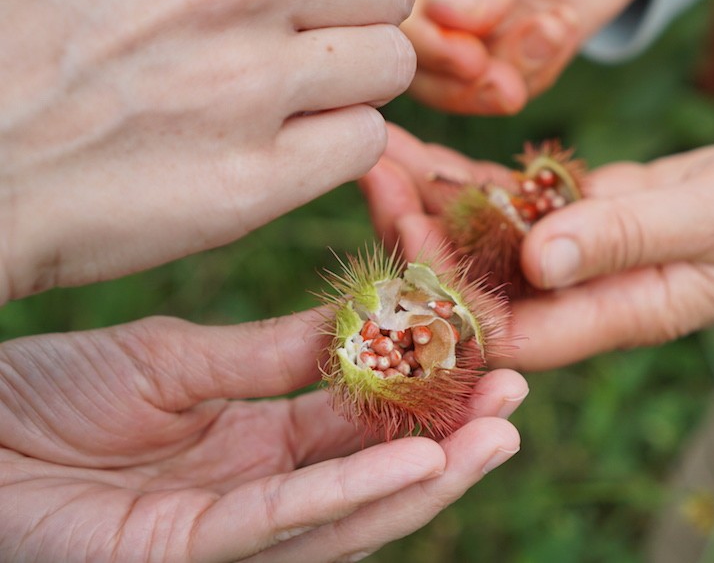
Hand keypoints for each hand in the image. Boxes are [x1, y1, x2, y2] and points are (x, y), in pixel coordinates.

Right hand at [0, 0, 416, 302]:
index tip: (255, 11)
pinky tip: (279, 154)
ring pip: (390, 64)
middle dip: (352, 22)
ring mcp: (252, 82)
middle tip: (301, 57)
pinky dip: (336, 149)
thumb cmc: (29, 59)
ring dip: (353, 87)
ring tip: (286, 106)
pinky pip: (367, 141)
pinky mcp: (260, 176)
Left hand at [0, 311, 524, 560]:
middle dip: (450, 440)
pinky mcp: (184, 551)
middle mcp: (253, 491)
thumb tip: (364, 320)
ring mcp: (223, 529)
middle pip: (370, 474)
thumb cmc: (50, 391)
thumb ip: (271, 354)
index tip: (483, 347)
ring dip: (427, 477)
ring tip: (499, 433)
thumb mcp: (180, 358)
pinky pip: (280, 524)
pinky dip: (350, 494)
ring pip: (345, 514)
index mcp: (254, 440)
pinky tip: (414, 461)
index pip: (358, 419)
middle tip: (518, 395)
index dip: (421, 390)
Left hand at [362, 131, 713, 368]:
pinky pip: (515, 203)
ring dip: (431, 199)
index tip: (407, 229)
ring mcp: (580, 258)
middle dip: (420, 236)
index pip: (509, 326)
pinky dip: (471, 176)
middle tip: (372, 172)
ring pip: (487, 240)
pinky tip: (425, 144)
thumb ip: (632, 238)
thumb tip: (537, 260)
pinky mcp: (583, 217)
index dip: (450, 290)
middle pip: (480, 284)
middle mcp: (584, 297)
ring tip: (379, 147)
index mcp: (615, 317)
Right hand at [368, 0, 673, 113]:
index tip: (468, 58)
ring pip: (461, 81)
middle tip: (507, 88)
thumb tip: (449, 19)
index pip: (394, 2)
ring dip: (507, 77)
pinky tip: (564, 23)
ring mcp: (472, 19)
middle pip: (417, 57)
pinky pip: (511, 80)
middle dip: (461, 83)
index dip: (424, 42)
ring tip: (553, 33)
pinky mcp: (512, 44)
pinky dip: (538, 68)